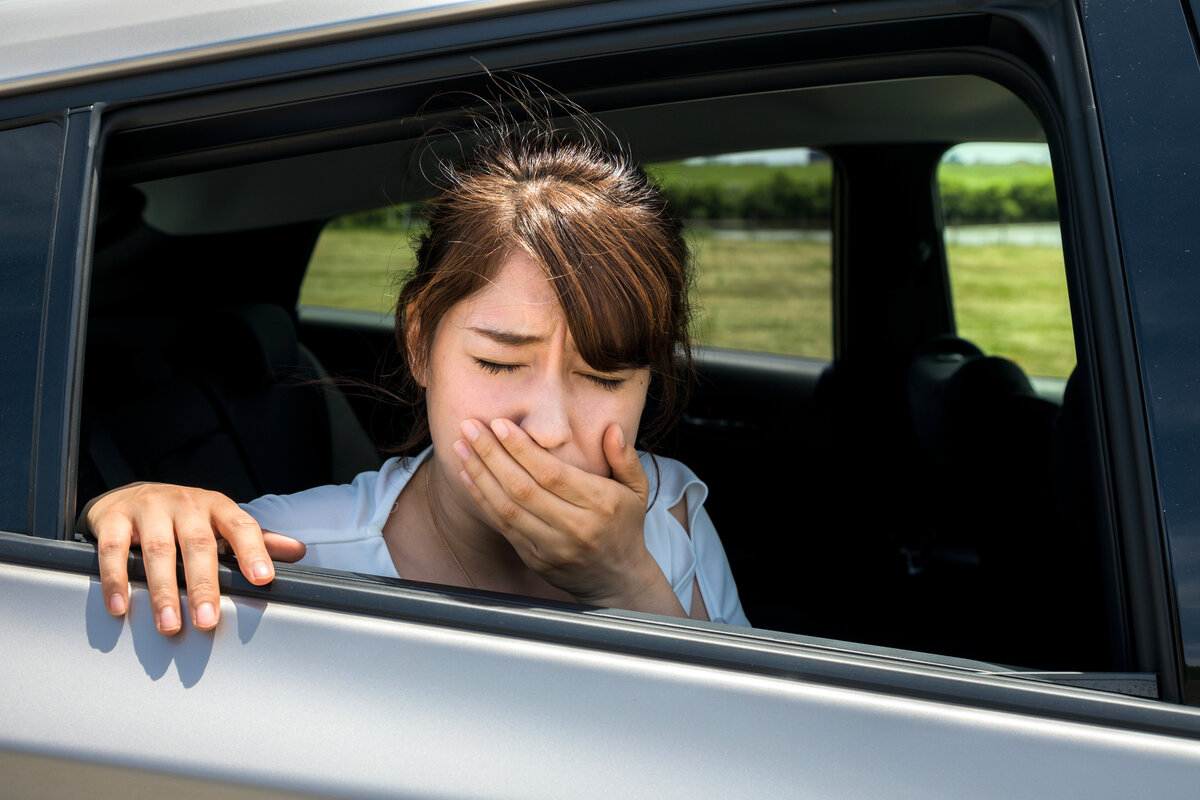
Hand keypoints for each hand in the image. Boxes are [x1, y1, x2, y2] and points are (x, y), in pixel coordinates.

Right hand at [81, 483, 305, 634]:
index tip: (263, 580)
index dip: (253, 551)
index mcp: (217, 506)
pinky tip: (122, 607)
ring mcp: (149, 508)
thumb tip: (298, 552)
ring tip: (170, 625)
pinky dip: (116, 580)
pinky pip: (114, 550)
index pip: (241, 526)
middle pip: (198, 544)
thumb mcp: (221, 524)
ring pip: (157, 550)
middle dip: (204, 585)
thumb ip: (257, 540)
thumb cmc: (185, 518)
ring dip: (163, 591)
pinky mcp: (114, 517)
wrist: (130, 495)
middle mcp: (186, 504)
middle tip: (208, 621)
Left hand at [454, 419, 685, 616]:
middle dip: (492, 455)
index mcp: (599, 504)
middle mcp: (574, 527)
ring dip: (480, 475)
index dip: (522, 449)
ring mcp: (552, 546)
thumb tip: (612, 428)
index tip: (500, 424)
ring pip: (508, 507)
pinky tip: (468, 476)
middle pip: (523, 488)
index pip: (552, 473)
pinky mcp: (535, 558)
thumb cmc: (625, 526)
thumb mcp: (637, 490)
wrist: (617, 579)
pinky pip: (503, 526)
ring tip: (461, 447)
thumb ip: (625, 458)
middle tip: (470, 427)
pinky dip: (482, 499)